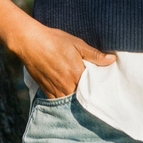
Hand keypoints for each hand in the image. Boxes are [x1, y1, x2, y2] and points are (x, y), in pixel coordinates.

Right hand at [0, 0, 115, 99]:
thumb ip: (95, 55)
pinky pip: (57, 101)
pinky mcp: (46, 90)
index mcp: (77, 73)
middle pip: (81, 97)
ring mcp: (55, 89)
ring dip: (75, 100)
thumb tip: (112, 60)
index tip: (103, 88)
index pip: (92, 88)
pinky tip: (67, 96)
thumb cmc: (54, 40)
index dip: (98, 89)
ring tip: (82, 96)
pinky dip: (63, 101)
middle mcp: (66, 84)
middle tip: (94, 94)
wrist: (30, 42)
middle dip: (87, 96)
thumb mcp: (77, 44)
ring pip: (70, 101)